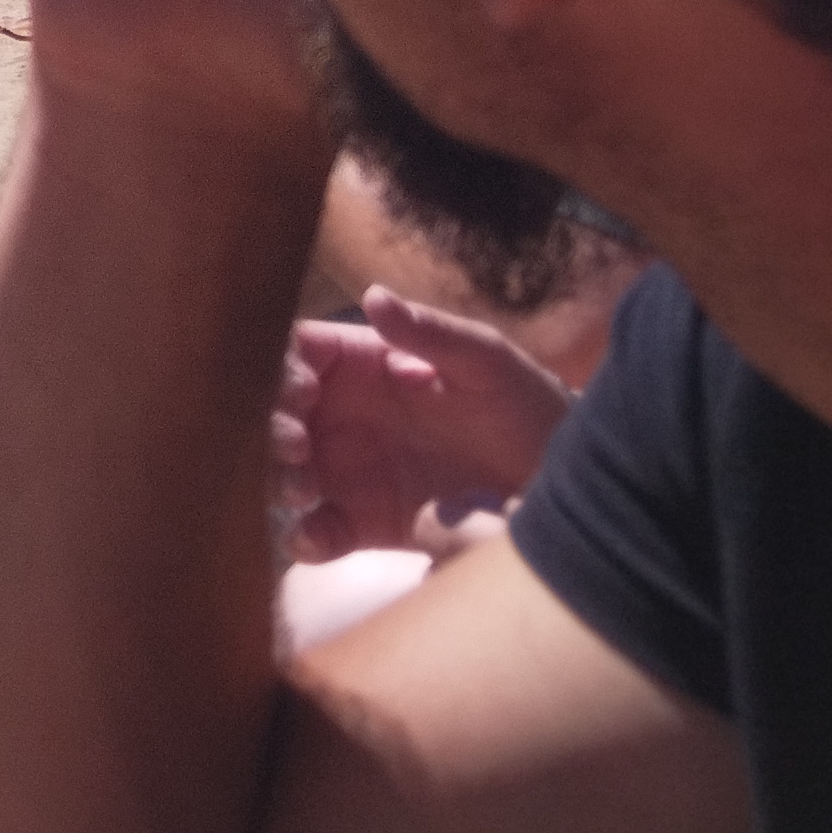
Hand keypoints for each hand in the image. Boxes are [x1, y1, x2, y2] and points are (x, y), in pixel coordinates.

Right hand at [273, 285, 574, 557]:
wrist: (563, 486)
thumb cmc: (526, 406)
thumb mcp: (486, 361)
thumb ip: (430, 332)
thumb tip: (373, 294)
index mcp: (363, 365)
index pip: (296, 352)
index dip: (280, 366)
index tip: (301, 389)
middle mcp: (343, 416)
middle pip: (272, 412)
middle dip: (268, 426)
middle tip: (295, 444)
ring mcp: (349, 473)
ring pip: (281, 472)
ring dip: (276, 479)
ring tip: (305, 489)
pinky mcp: (363, 525)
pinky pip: (316, 532)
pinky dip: (305, 538)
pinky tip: (317, 537)